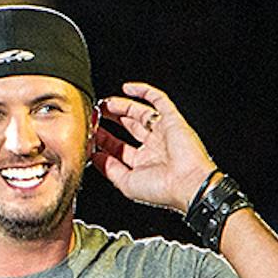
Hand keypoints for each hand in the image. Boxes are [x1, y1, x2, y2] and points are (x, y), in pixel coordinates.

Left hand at [93, 83, 219, 214]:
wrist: (188, 183)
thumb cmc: (162, 188)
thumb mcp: (126, 183)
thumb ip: (109, 169)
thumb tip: (94, 156)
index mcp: (143, 164)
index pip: (118, 148)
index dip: (103, 140)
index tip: (89, 135)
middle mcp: (153, 147)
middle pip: (128, 128)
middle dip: (111, 120)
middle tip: (95, 114)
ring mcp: (163, 132)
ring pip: (140, 113)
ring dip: (122, 106)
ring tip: (105, 103)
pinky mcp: (172, 119)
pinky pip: (158, 99)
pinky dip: (143, 91)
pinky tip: (127, 89)